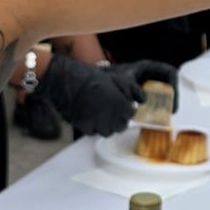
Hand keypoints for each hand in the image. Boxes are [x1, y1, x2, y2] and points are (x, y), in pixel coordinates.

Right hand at [40, 56, 175, 135]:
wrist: (67, 81)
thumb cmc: (92, 77)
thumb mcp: (118, 78)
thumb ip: (134, 90)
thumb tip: (142, 100)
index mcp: (121, 106)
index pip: (130, 114)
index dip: (127, 108)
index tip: (123, 104)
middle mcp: (111, 118)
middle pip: (121, 126)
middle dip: (119, 118)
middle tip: (113, 109)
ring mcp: (97, 124)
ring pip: (108, 131)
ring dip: (108, 124)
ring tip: (103, 114)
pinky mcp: (84, 127)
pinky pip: (93, 132)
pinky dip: (94, 126)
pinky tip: (91, 116)